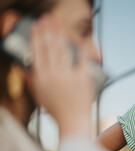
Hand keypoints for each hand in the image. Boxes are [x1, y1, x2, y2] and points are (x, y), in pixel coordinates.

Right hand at [28, 15, 93, 137]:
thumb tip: (27, 67)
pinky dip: (82, 49)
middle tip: (47, 20)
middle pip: (49, 48)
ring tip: (58, 25)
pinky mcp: (83, 79)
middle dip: (48, 32)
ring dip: (60, 35)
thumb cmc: (56, 109)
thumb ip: (32, 81)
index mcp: (41, 79)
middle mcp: (53, 76)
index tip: (37, 26)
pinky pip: (82, 60)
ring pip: (63, 51)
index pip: (37, 53)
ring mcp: (68, 77)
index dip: (37, 37)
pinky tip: (80, 39)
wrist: (73, 121)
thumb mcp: (39, 96)